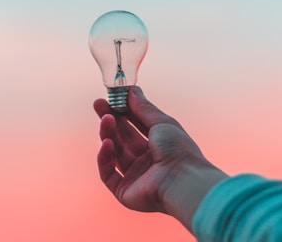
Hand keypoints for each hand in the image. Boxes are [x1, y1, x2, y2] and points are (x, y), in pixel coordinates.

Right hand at [94, 87, 226, 229]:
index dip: (123, 112)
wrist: (183, 180)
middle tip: (98, 104)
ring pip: (114, 152)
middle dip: (110, 120)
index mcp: (158, 145)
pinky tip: (106, 143)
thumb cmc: (178, 150)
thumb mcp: (162, 122)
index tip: (111, 98)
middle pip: (122, 137)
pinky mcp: (124, 191)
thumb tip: (132, 90)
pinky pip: (108, 173)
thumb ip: (144, 108)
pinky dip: (105, 158)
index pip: (135, 125)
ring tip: (106, 119)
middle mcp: (146, 160)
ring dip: (108, 134)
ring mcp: (135, 176)